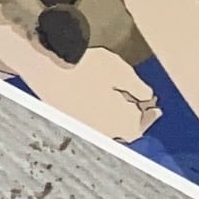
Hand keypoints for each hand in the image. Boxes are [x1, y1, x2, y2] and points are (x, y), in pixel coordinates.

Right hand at [0, 4, 158, 140]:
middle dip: (134, 116)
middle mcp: (100, 133)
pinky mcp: (67, 122)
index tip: (155, 105)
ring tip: (120, 96)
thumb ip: (137, 87)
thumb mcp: (118, 69)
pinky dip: (100, 115)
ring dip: (117, 117)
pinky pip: (91, 124)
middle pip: (123, 131)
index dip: (149, 116)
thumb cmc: (82, 65)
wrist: (43, 65)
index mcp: (115, 122)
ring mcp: (82, 129)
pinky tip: (98, 98)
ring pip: (107, 129)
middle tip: (139, 99)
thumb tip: (148, 98)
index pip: (138, 128)